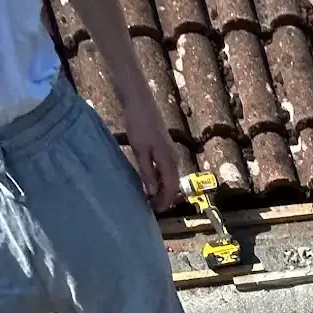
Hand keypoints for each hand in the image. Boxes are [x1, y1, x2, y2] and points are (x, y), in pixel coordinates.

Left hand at [120, 79, 180, 211]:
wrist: (140, 101)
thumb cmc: (138, 124)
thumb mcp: (140, 151)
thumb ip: (147, 173)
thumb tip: (153, 193)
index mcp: (169, 161)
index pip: (172, 188)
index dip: (164, 202)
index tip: (154, 211)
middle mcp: (174, 158)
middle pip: (173, 184)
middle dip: (164, 197)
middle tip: (151, 207)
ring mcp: (171, 152)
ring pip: (170, 177)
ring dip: (162, 188)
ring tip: (150, 196)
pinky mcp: (165, 147)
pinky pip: (166, 169)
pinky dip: (160, 178)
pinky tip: (150, 179)